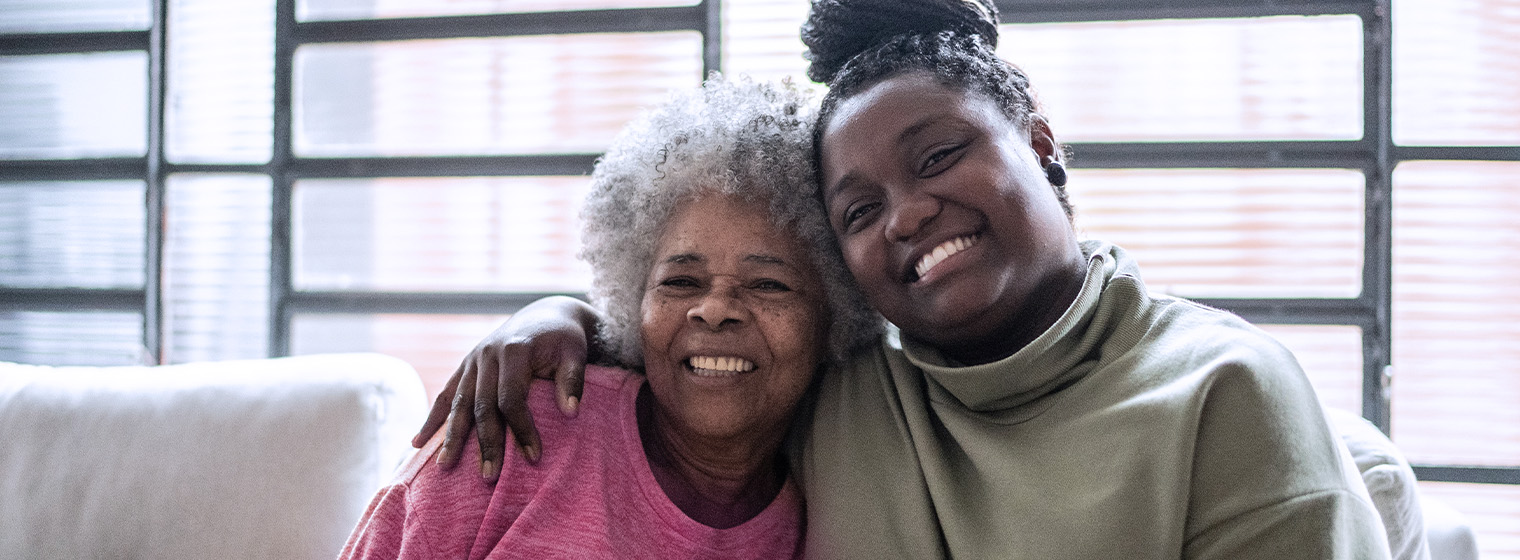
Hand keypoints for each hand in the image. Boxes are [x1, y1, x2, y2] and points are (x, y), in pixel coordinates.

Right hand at [411, 296, 598, 480]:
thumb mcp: (576, 352)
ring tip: (445, 467)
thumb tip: (571, 412)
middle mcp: (487, 354)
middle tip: (489, 476)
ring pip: (458, 403)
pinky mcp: (465, 367)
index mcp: (514, 351)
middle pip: (481, 405)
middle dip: (485, 442)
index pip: (512, 398)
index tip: (534, 457)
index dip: (521, 428)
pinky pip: (446, 395)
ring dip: (452, 437)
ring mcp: (472, 360)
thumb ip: (573, 380)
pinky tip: (418, 443)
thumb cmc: (564, 340)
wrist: (545, 316)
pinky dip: (432, 419)